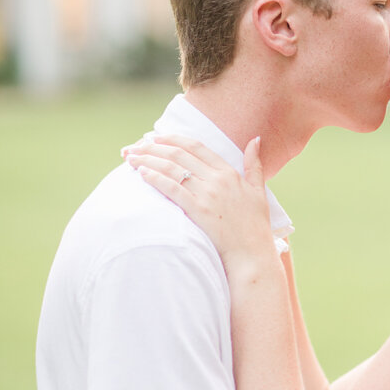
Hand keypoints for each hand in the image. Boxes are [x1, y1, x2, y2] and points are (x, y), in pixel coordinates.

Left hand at [123, 134, 276, 273]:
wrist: (251, 252)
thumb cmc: (255, 225)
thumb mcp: (258, 190)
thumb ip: (254, 164)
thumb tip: (255, 139)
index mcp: (229, 172)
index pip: (196, 146)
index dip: (173, 139)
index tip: (155, 137)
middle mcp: (217, 179)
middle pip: (178, 154)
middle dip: (153, 147)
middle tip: (135, 146)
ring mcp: (207, 194)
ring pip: (172, 169)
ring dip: (148, 160)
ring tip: (131, 158)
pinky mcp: (198, 210)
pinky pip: (172, 189)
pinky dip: (155, 178)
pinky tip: (141, 173)